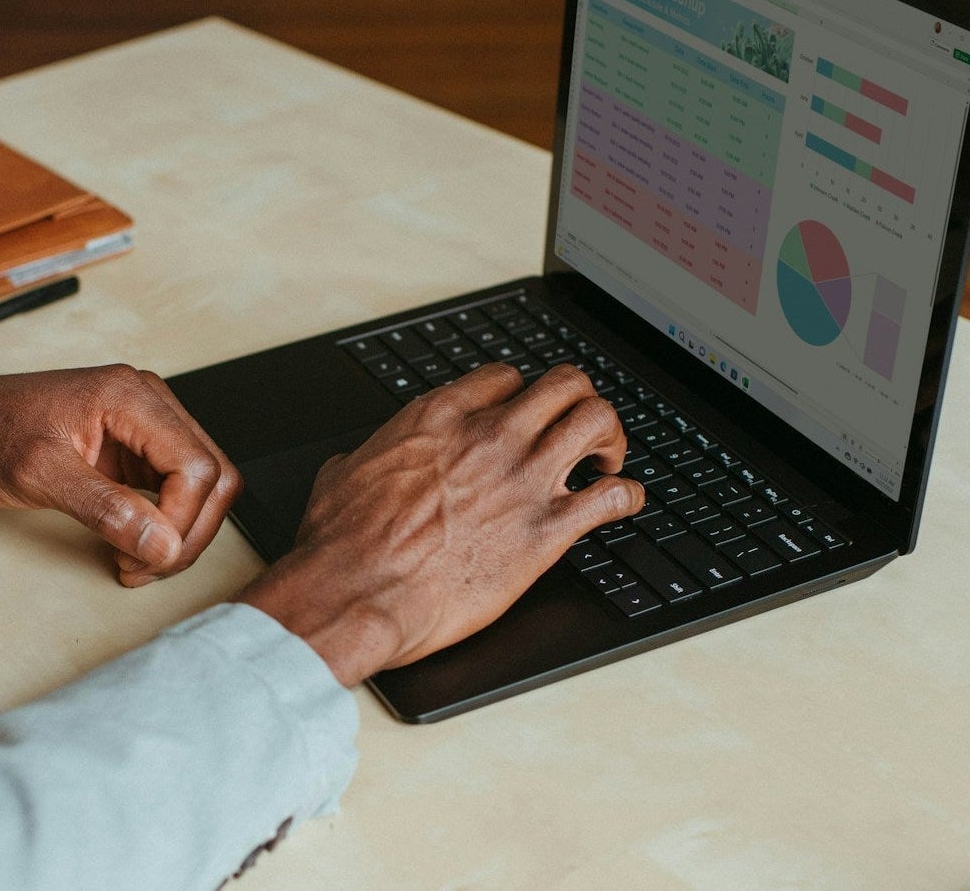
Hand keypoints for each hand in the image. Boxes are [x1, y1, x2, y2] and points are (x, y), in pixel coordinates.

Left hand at [0, 365, 241, 585]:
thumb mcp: (39, 475)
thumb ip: (105, 509)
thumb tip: (160, 543)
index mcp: (130, 396)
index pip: (196, 466)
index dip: (180, 521)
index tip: (143, 556)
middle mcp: (146, 404)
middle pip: (213, 475)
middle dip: (187, 533)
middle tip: (144, 568)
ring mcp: (143, 426)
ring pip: (201, 485)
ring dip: (178, 533)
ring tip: (134, 562)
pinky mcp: (134, 449)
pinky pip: (174, 489)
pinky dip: (162, 525)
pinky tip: (130, 546)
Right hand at [237, 363, 643, 686]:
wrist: (356, 592)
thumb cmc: (342, 544)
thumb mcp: (342, 476)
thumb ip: (366, 458)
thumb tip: (356, 463)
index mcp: (440, 418)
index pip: (506, 378)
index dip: (521, 395)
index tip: (524, 415)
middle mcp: (490, 437)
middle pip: (565, 385)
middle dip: (579, 403)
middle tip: (577, 432)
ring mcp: (523, 480)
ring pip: (598, 421)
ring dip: (611, 438)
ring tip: (605, 461)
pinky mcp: (546, 532)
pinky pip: (612, 497)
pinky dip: (627, 496)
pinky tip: (622, 503)